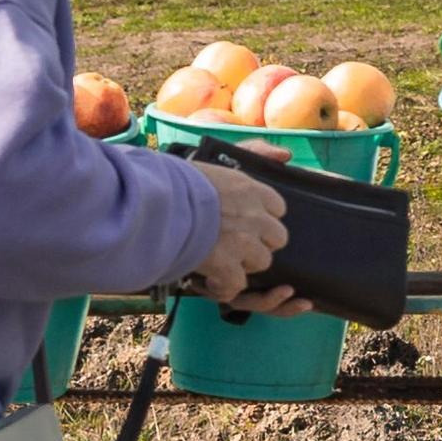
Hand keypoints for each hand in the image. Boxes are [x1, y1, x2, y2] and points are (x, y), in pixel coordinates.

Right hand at [188, 166, 296, 313]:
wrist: (155, 203)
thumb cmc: (175, 183)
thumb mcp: (215, 162)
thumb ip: (251, 153)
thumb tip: (285, 156)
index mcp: (249, 189)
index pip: (278, 207)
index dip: (264, 218)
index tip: (248, 223)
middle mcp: (253, 215)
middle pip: (277, 238)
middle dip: (260, 244)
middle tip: (236, 247)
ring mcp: (243, 241)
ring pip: (261, 262)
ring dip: (243, 266)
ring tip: (221, 264)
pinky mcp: (227, 264)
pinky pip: (237, 285)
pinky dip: (223, 287)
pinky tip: (209, 281)